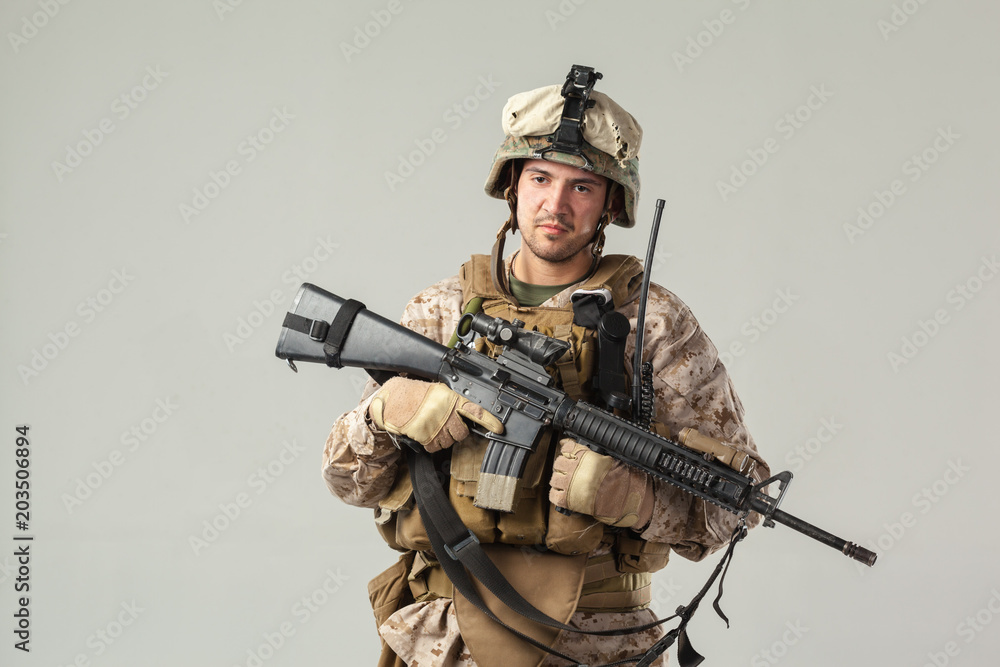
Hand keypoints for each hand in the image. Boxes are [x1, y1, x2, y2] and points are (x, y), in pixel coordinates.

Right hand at [368, 377, 503, 452]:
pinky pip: (435, 448)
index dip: (490, 421)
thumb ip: (453, 402)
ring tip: (431, 426)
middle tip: (445, 424)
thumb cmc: (413, 395)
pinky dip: (430, 444)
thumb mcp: (437, 392)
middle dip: (455, 432)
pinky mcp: (426, 438)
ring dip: (442, 438)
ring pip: (449, 443)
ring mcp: (436, 427)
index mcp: (451, 400)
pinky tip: (424, 433)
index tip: (499, 428)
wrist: (392, 401)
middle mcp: (446, 414)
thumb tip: (465, 412)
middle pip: (462, 433)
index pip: (476, 411)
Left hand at [549, 439, 653, 528]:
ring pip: (554, 479)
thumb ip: (585, 450)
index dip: (567, 451)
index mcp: (584, 456)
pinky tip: (563, 494)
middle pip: (558, 462)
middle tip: (570, 471)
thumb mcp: (603, 458)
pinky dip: (556, 494)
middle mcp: (574, 469)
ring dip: (559, 480)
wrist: (620, 499)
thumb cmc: (616, 479)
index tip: (570, 455)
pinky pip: (553, 495)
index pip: (566, 447)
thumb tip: (566, 442)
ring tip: (568, 483)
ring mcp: (569, 485)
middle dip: (563, 466)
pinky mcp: (567, 500)